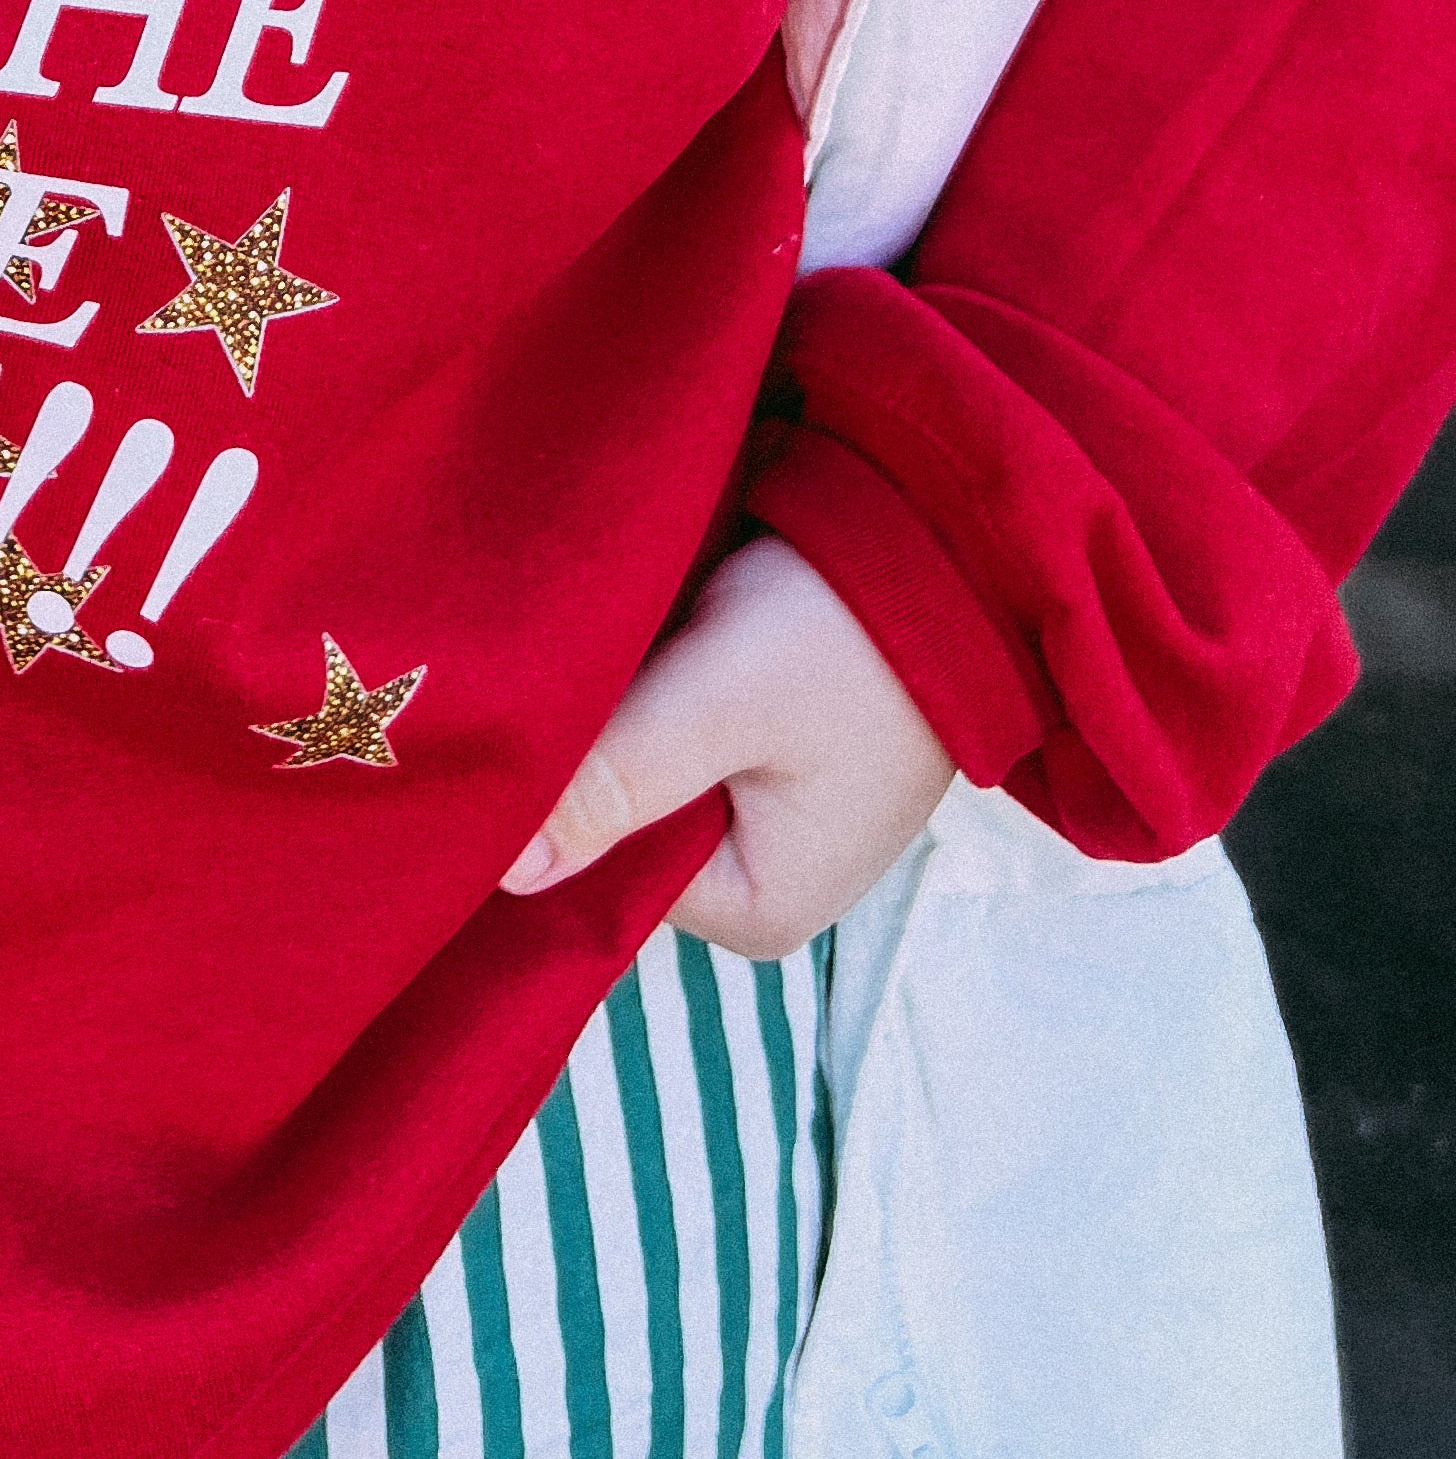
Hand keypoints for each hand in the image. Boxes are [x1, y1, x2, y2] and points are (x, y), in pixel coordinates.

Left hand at [501, 535, 954, 958]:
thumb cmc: (848, 633)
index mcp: (756, 911)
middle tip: (577, 660)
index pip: (598, 868)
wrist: (953, 547)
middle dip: (593, 748)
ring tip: (619, 637)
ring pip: (644, 767)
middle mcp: (764, 882)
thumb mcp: (720, 702)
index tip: (532, 717)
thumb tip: (505, 873)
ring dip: (622, 709)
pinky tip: (654, 632)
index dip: (555, 795)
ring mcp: (774, 818)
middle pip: (620, 820)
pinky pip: (680, 731)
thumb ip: (617, 781)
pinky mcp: (776, 751)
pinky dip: (660, 684)